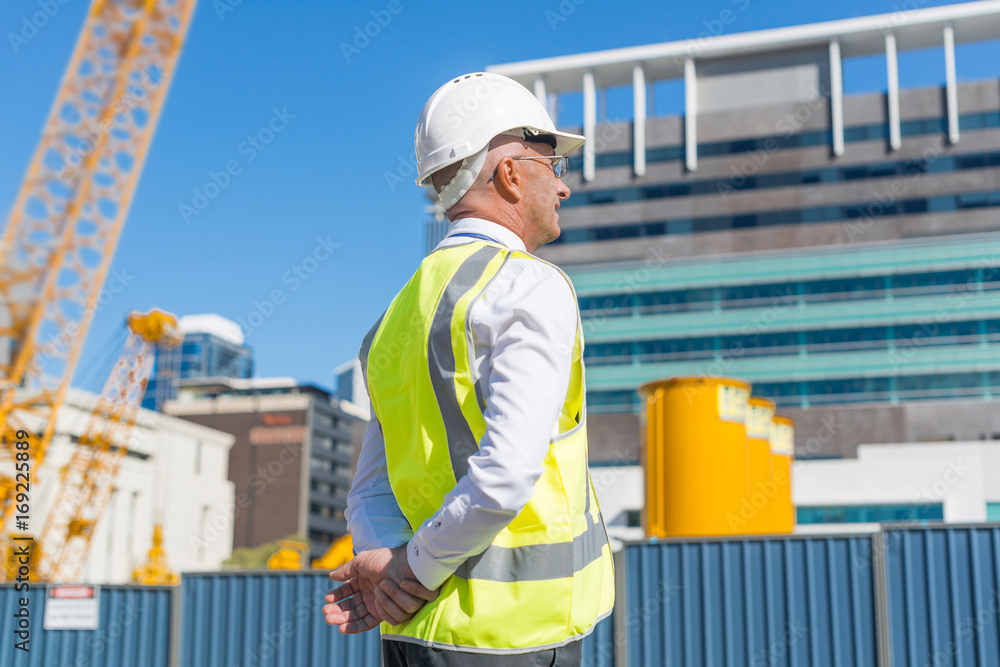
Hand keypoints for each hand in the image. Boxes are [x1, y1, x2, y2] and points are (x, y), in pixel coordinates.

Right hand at [322, 545, 438, 632]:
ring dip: (342, 619)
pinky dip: (355, 626)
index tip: (327, 598)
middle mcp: (370, 594)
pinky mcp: (384, 613)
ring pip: (356, 616)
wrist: (403, 566)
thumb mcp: (362, 562)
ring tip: (330, 619)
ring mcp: (377, 604)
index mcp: (364, 581)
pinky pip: (368, 623)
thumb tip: (331, 575)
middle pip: (350, 606)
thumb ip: (346, 570)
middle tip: (326, 614)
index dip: (337, 596)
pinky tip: (344, 626)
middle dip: (337, 611)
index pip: (347, 591)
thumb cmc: (384, 561)